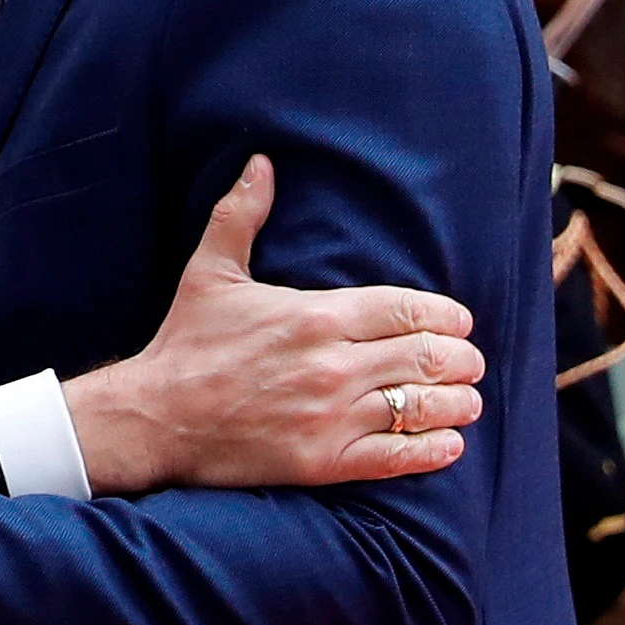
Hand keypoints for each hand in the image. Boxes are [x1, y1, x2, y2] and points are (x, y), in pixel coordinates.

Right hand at [63, 156, 483, 494]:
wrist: (154, 416)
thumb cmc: (185, 343)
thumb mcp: (210, 272)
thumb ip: (241, 215)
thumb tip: (260, 163)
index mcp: (316, 315)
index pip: (407, 310)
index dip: (445, 316)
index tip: (459, 322)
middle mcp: (332, 365)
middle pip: (426, 357)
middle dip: (460, 359)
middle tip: (470, 362)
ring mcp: (331, 416)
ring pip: (420, 407)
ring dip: (457, 402)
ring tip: (469, 401)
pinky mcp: (323, 461)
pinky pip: (396, 457)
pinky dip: (432, 450)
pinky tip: (448, 443)